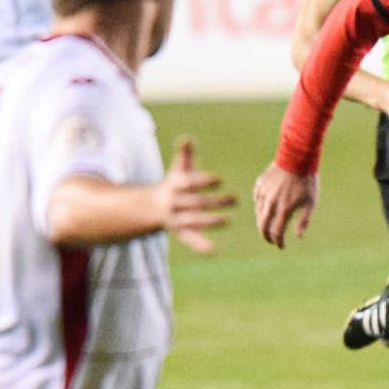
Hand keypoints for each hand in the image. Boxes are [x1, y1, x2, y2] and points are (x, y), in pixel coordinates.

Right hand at [155, 136, 233, 252]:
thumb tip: (186, 138)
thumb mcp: (179, 168)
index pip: (190, 183)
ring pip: (192, 221)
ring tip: (227, 221)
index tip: (220, 180)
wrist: (152, 207)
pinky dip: (200, 245)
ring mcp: (176, 219)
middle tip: (236, 200)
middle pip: (194, 203)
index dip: (204, 181)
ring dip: (210, 221)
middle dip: (214, 202)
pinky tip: (212, 250)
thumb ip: (185, 154)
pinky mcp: (180, 232)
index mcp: (175, 185)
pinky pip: (190, 239)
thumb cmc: (175, 183)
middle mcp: (174, 203)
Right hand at [252, 161, 318, 248]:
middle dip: (266, 236)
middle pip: (262, 226)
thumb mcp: (311, 203)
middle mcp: (271, 203)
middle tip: (271, 240)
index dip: (278, 242)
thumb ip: (303, 221)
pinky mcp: (260, 184)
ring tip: (269, 225)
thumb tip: (298, 237)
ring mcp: (264, 193)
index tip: (281, 246)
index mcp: (284, 209)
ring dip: (263, 222)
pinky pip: (257, 199)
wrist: (297, 158)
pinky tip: (265, 208)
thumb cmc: (308, 181)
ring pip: (259, 213)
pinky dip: (260, 207)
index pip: (276, 232)